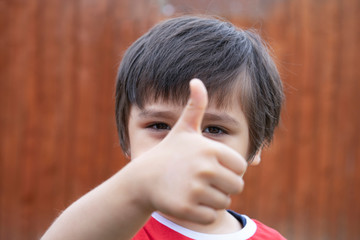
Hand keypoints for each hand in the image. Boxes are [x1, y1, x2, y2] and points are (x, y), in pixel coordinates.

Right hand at [125, 79, 246, 223]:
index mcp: (210, 149)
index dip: (229, 170)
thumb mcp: (184, 129)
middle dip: (224, 186)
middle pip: (236, 187)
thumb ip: (195, 106)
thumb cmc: (169, 153)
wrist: (143, 179)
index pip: (241, 168)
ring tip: (195, 190)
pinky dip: (203, 213)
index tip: (213, 168)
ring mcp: (195, 190)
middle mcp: (205, 169)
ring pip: (224, 203)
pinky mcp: (186, 209)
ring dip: (212, 200)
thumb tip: (196, 80)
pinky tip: (189, 202)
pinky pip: (211, 217)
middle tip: (205, 181)